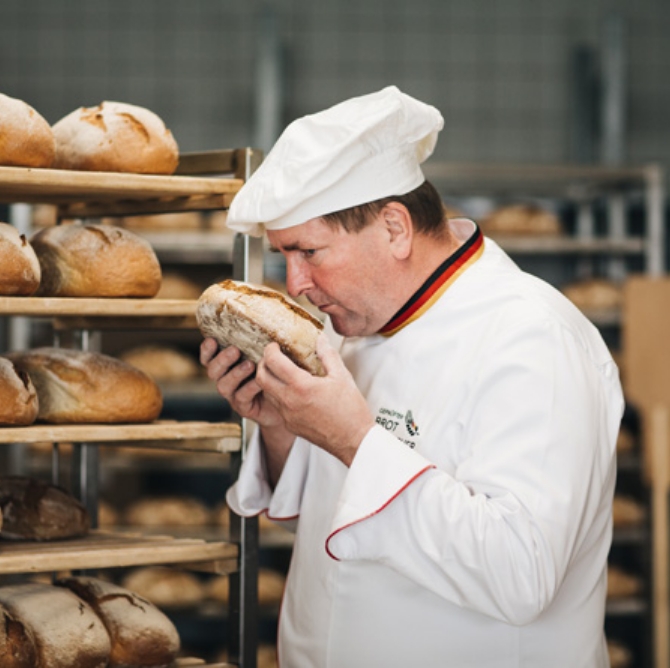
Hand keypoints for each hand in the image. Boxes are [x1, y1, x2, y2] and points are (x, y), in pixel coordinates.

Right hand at [199, 337, 283, 429]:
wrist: (286, 401)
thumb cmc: (275, 373)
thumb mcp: (268, 357)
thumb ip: (260, 345)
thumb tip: (263, 330)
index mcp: (227, 366)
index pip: (209, 358)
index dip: (207, 350)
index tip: (212, 340)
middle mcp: (225, 380)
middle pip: (213, 371)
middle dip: (222, 360)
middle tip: (235, 350)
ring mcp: (233, 395)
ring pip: (224, 386)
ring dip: (235, 374)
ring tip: (250, 365)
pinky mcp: (243, 407)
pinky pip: (242, 397)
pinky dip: (249, 388)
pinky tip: (260, 382)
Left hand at [256, 333, 374, 465]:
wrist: (354, 440)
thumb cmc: (350, 409)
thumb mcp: (342, 376)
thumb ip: (328, 355)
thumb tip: (320, 339)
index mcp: (301, 386)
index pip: (273, 362)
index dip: (270, 350)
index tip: (275, 345)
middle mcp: (289, 401)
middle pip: (261, 378)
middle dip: (263, 364)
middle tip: (273, 357)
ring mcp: (288, 416)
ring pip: (267, 393)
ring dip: (269, 380)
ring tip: (283, 373)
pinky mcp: (290, 425)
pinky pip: (277, 406)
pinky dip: (279, 395)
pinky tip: (294, 391)